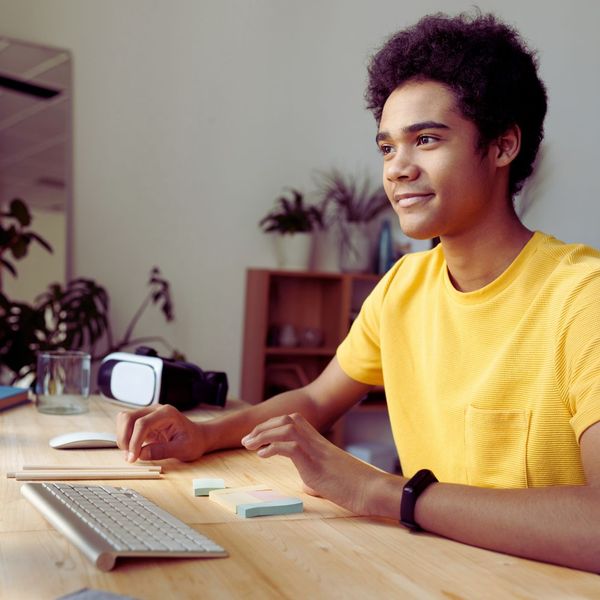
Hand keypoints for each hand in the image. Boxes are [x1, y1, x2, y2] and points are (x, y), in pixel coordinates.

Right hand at [116, 404, 204, 462]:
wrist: (198, 437)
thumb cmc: (193, 441)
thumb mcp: (183, 449)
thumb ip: (162, 451)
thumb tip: (141, 454)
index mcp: (167, 413)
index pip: (142, 423)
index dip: (134, 441)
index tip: (133, 458)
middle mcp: (155, 410)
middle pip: (128, 417)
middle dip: (125, 438)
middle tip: (130, 457)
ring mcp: (148, 414)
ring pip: (124, 419)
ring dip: (123, 437)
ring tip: (132, 454)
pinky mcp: (144, 421)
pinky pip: (126, 425)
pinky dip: (125, 437)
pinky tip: (133, 449)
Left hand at [241, 412, 385, 514]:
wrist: (370, 489)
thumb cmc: (353, 486)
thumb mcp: (328, 479)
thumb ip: (314, 476)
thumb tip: (307, 483)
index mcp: (318, 442)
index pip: (292, 422)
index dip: (272, 425)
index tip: (258, 435)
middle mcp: (315, 440)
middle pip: (286, 420)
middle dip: (263, 427)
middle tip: (247, 439)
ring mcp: (315, 449)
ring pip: (286, 428)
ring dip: (263, 434)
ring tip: (249, 444)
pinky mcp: (314, 462)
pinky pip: (290, 447)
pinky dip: (272, 448)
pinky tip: (262, 455)